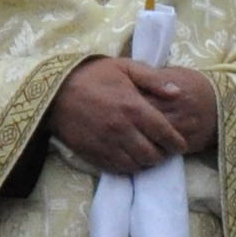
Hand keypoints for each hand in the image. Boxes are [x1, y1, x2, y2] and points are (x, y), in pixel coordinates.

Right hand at [48, 57, 194, 173]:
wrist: (54, 91)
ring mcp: (107, 144)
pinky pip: (118, 169)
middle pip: (152, 154)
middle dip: (163, 155)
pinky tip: (131, 159)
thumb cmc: (92, 75)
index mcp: (133, 107)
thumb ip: (153, 79)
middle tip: (164, 150)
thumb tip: (178, 92)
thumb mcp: (124, 67)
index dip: (176, 142)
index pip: (164, 133)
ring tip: (149, 155)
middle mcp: (122, 129)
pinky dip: (129, 168)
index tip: (181, 145)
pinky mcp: (93, 154)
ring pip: (136, 165)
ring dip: (146, 163)